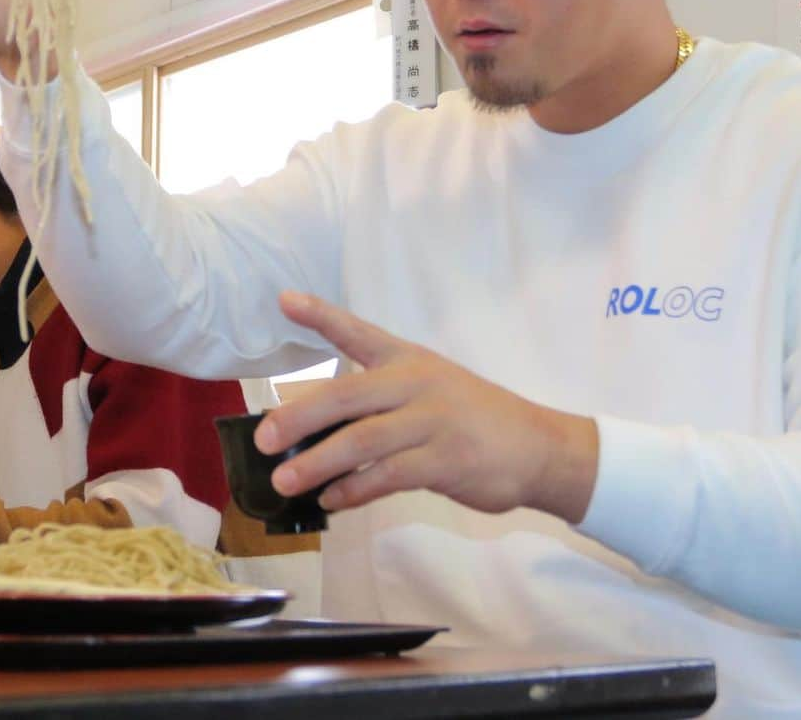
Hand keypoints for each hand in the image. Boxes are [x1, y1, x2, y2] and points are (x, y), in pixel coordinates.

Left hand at [255, 291, 598, 522]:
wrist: (537, 447)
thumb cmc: (469, 416)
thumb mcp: (427, 387)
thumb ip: (376, 398)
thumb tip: (309, 425)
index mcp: (407, 358)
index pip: (357, 331)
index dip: (320, 315)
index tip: (284, 299)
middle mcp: (415, 382)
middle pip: (346, 395)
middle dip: (298, 416)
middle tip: (263, 438)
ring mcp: (431, 422)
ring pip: (361, 441)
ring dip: (317, 463)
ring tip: (284, 481)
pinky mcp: (445, 461)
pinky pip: (387, 477)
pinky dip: (353, 490)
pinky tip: (332, 500)